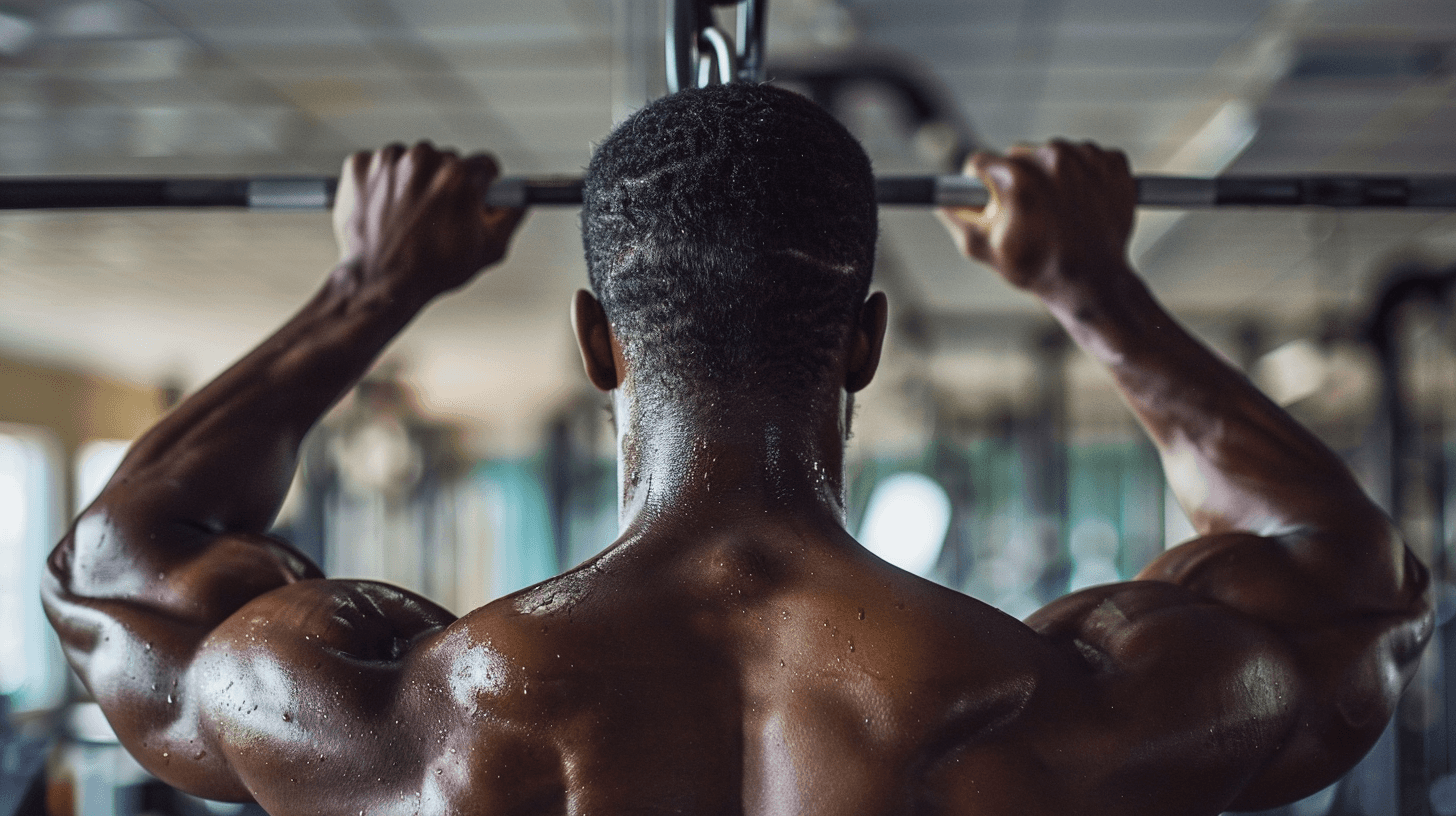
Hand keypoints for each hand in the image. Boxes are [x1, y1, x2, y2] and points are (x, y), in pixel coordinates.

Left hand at [332, 142, 524, 301]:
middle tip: (438, 216)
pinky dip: (382, 183)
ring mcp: (389, 161)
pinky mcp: (361, 165)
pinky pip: (380, 164)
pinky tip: (386, 209)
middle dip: (445, 184)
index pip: (483, 163)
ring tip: (409, 216)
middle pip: (446, 160)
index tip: (475, 193)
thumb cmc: (428, 271)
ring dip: (414, 181)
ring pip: (412, 160)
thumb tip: (518, 201)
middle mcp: (423, 161)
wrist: (378, 283)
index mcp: (458, 177)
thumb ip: (510, 217)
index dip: (483, 184)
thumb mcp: (488, 250)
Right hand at [936, 140, 1135, 294]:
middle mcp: (1052, 159)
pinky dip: (1082, 176)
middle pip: (1017, 155)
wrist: (1094, 282)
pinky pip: (1086, 158)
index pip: (981, 162)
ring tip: (1057, 213)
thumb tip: (943, 199)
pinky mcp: (1112, 162)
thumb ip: (957, 219)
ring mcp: (1086, 158)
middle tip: (1027, 213)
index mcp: (1017, 177)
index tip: (988, 199)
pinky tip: (1080, 204)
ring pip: (1052, 155)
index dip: (979, 184)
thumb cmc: (1039, 269)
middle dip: (1016, 180)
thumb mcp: (984, 250)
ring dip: (1050, 177)